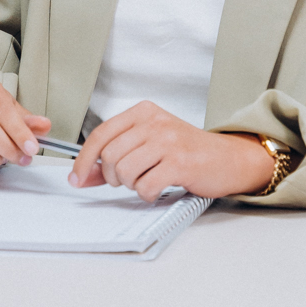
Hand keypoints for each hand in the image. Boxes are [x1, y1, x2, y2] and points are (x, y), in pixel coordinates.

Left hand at [68, 101, 276, 201]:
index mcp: (144, 112)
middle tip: (129, 180)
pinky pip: (146, 186)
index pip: (101, 134)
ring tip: (147, 181)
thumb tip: (81, 176)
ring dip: (132, 185)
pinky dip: (147, 194)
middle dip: (113, 177)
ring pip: (125, 171)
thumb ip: (114, 158)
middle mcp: (155, 122)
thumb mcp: (148, 145)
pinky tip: (158, 189)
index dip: (84, 160)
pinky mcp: (180, 163)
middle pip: (110, 156)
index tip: (77, 177)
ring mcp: (168, 141)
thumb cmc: (187, 152)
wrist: (228, 159)